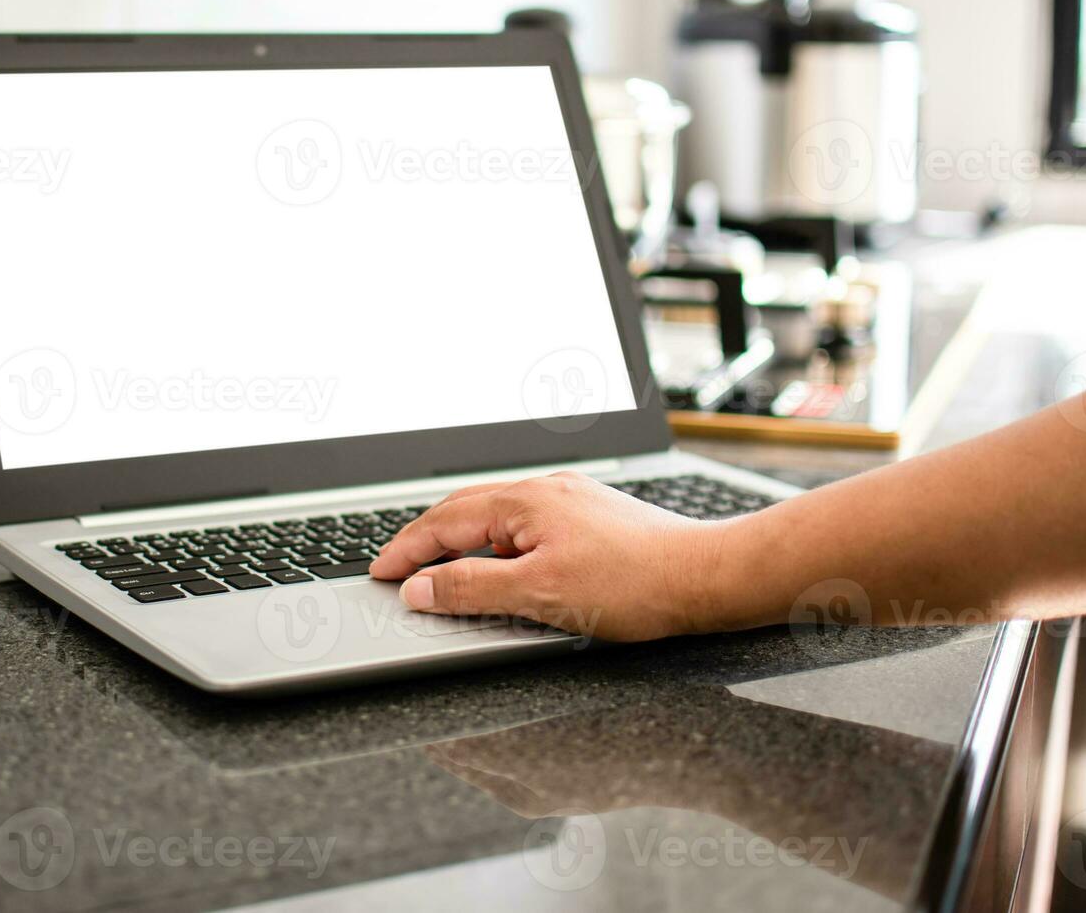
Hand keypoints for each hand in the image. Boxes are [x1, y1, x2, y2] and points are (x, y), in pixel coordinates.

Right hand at [368, 471, 728, 641]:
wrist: (706, 577)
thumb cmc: (634, 584)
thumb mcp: (539, 595)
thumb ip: (471, 590)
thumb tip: (420, 588)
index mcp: (523, 502)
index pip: (442, 523)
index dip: (405, 551)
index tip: (380, 572)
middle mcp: (543, 490)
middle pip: (462, 509)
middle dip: (423, 538)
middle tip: (396, 567)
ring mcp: (568, 498)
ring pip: (493, 514)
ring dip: (458, 537)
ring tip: (435, 564)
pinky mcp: (588, 514)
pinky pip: (522, 520)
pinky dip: (493, 539)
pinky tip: (498, 559)